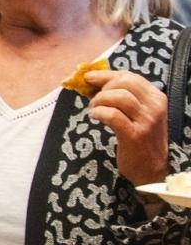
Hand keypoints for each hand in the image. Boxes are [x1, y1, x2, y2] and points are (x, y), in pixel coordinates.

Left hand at [86, 69, 168, 189]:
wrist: (152, 170)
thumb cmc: (141, 140)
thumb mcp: (140, 114)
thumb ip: (126, 98)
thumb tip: (96, 81)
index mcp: (156, 97)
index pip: (130, 76)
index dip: (106, 75)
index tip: (89, 77)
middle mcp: (154, 106)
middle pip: (124, 82)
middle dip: (102, 87)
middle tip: (93, 99)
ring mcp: (146, 121)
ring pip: (118, 97)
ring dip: (99, 100)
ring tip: (93, 110)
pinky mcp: (135, 135)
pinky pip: (113, 115)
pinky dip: (99, 113)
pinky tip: (95, 117)